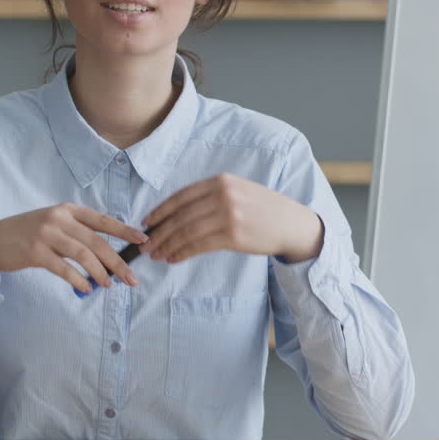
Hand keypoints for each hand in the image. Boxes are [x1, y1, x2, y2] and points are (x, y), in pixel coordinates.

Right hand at [0, 203, 149, 293]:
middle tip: (131, 278)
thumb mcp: (53, 223)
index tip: (143, 239)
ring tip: (109, 285)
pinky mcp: (35, 251)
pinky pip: (64, 268)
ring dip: (100, 273)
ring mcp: (46, 234)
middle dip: (117, 261)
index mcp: (67, 209)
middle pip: (97, 241)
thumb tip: (107, 252)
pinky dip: (78, 280)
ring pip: (83, 255)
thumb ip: (77, 231)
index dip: (124, 230)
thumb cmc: (27, 234)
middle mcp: (59, 218)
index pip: (102, 220)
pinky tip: (87, 288)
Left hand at [139, 174, 323, 264]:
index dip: (161, 210)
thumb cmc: (263, 210)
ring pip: (187, 232)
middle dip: (160, 232)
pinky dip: (183, 253)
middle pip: (181, 216)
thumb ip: (211, 197)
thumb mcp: (238, 192)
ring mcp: (228, 215)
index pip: (181, 196)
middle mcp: (223, 195)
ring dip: (168, 245)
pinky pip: (199, 245)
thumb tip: (177, 215)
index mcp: (220, 181)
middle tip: (147, 245)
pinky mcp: (233, 235)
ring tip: (157, 255)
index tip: (147, 222)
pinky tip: (174, 258)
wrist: (292, 224)